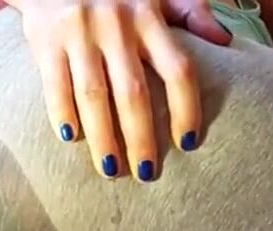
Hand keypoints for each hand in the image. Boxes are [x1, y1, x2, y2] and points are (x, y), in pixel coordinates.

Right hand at [11, 0, 230, 181]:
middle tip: (146, 173)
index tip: (188, 142)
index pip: (177, 69)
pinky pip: (55, 85)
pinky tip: (71, 138)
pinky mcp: (47, 40)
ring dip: (103, 137)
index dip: (186, 108)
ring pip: (94, 96)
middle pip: (133, 93)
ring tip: (111, 169)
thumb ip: (190, 11)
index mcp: (148, 16)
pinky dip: (62, 113)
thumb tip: (225, 40)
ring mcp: (79, 33)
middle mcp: (116, 25)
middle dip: (141, 138)